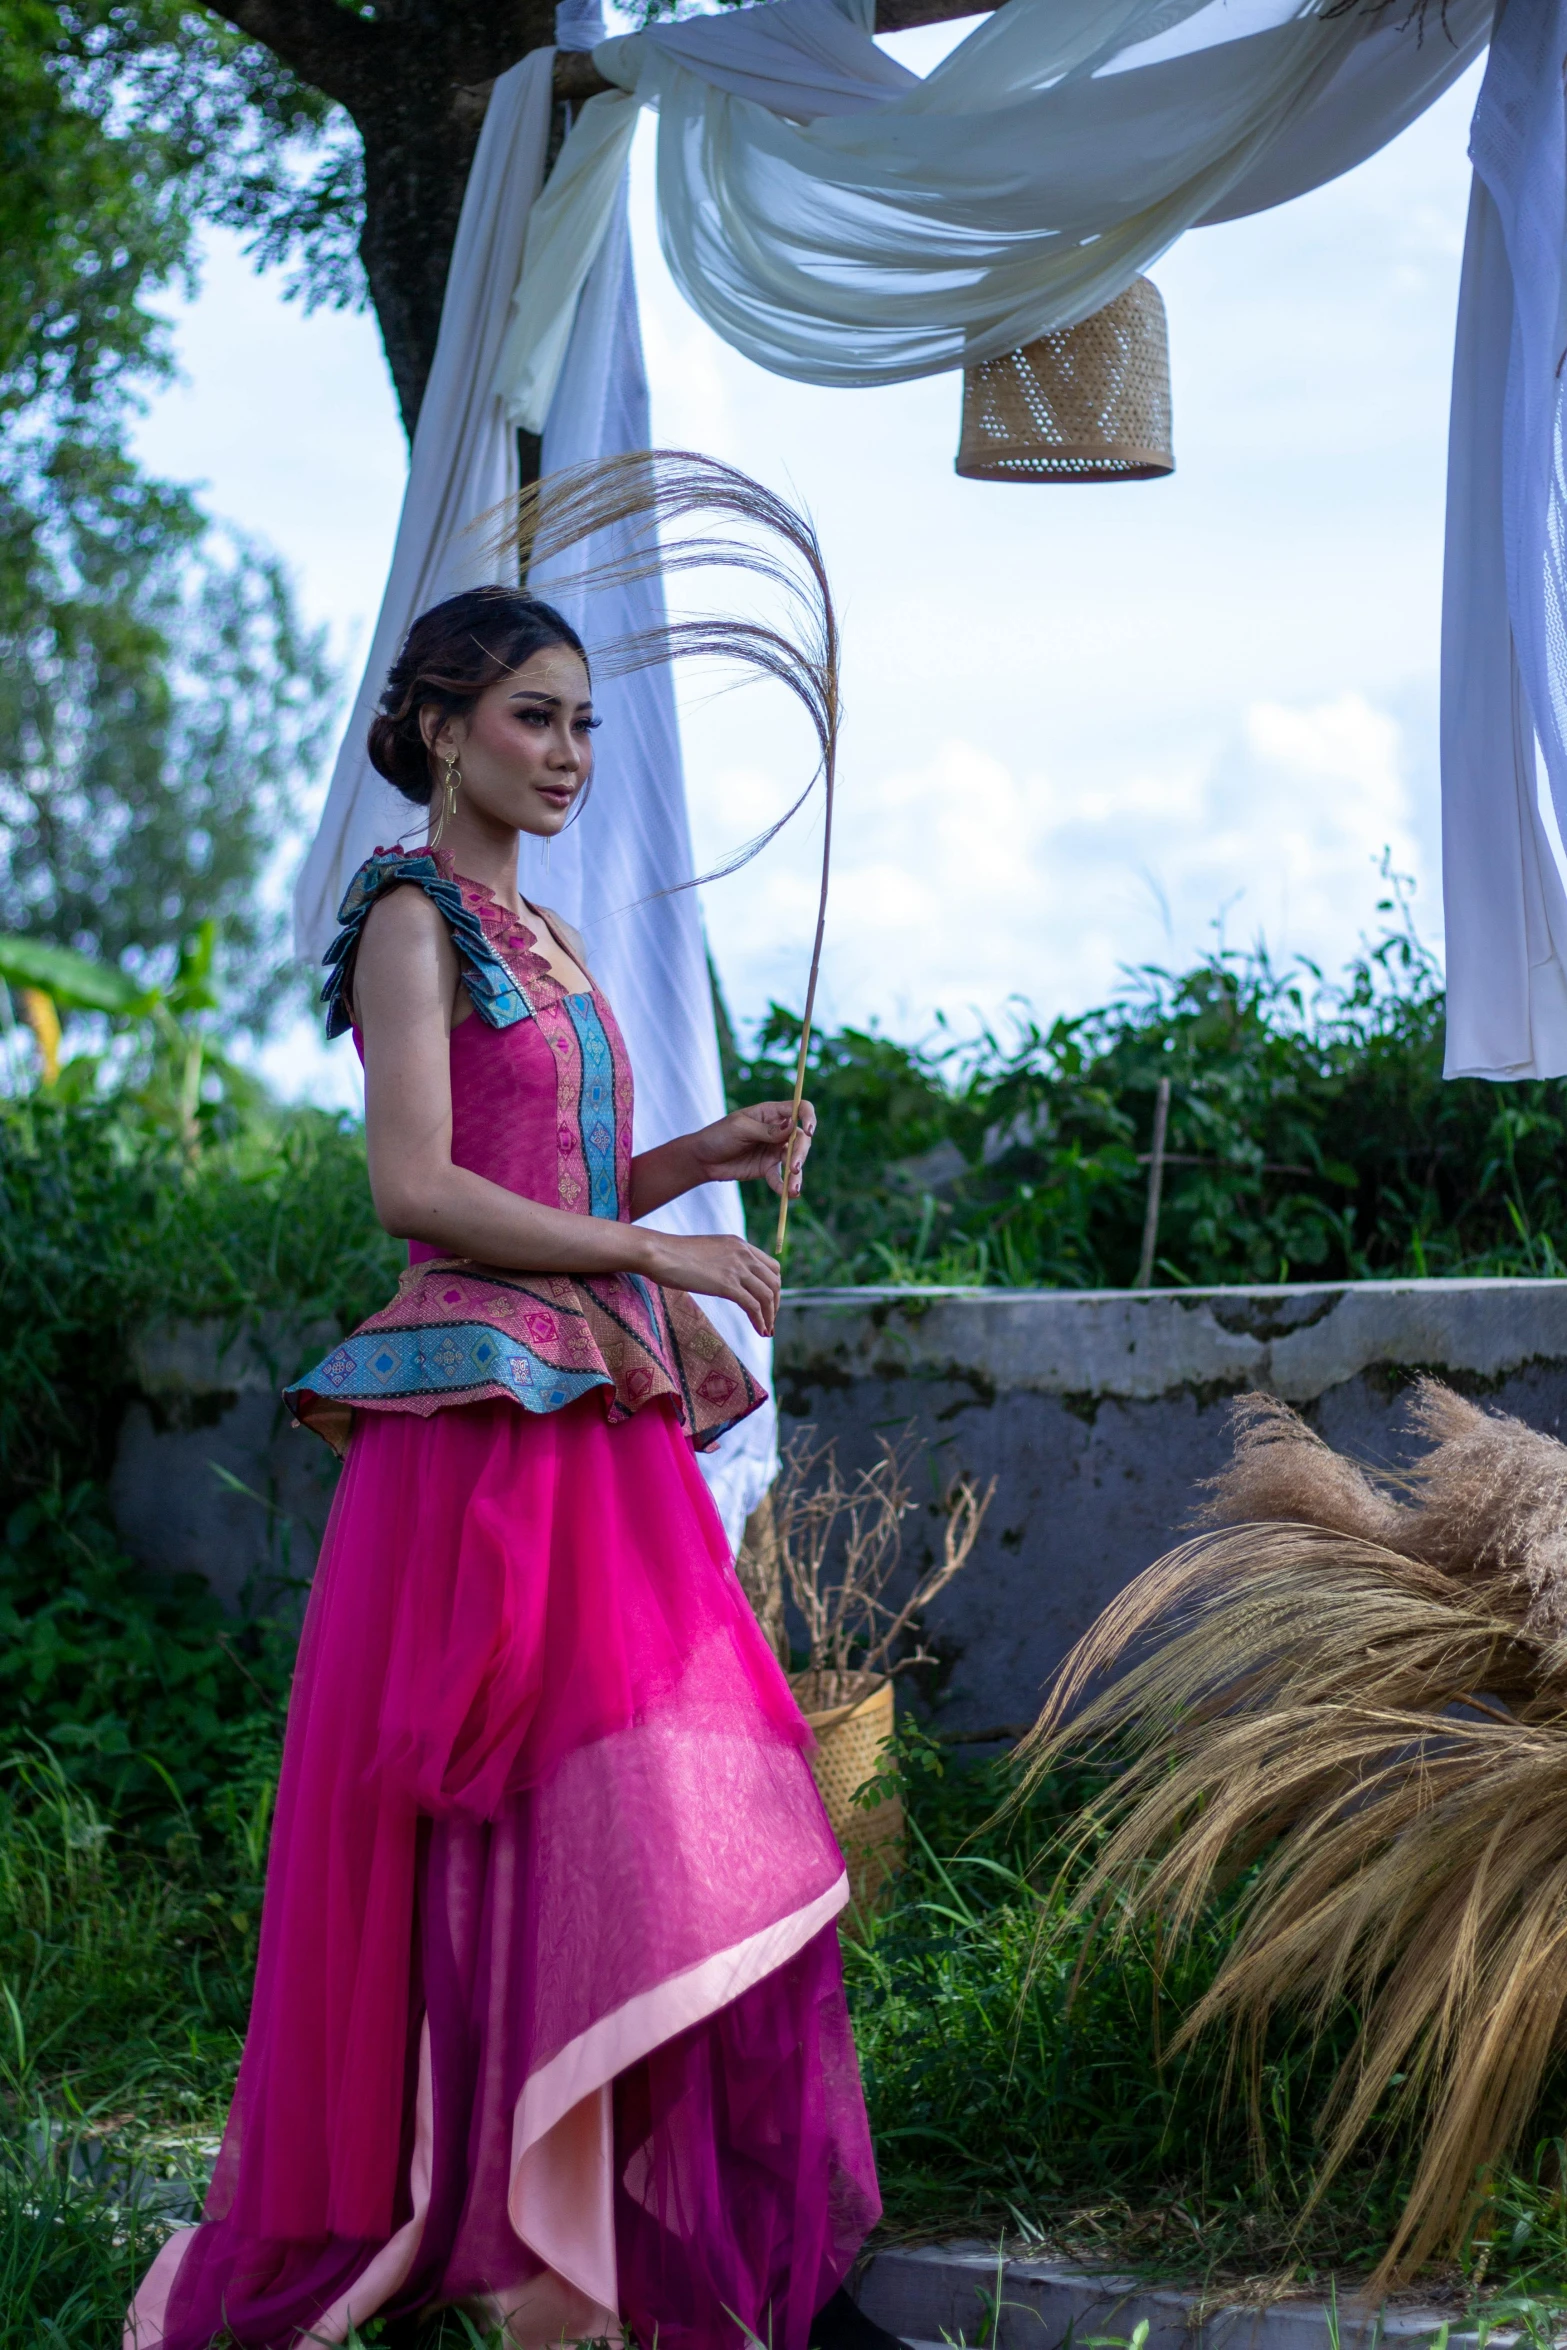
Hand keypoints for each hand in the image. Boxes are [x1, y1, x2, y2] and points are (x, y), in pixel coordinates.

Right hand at [638, 1230, 783, 1335]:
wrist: (658, 1252)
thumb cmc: (673, 1254)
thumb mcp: (707, 1252)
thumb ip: (722, 1261)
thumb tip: (724, 1278)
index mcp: (739, 1245)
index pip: (771, 1267)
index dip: (774, 1287)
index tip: (768, 1304)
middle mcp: (743, 1254)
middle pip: (774, 1282)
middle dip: (775, 1304)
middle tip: (769, 1321)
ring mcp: (736, 1269)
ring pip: (767, 1296)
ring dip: (769, 1316)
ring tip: (766, 1330)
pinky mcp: (727, 1285)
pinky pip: (753, 1306)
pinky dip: (760, 1321)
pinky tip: (759, 1331)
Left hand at [687, 1100, 815, 1198]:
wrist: (702, 1159)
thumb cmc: (718, 1136)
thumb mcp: (740, 1128)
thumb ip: (767, 1130)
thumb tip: (793, 1126)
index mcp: (771, 1113)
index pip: (799, 1109)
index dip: (808, 1117)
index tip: (809, 1131)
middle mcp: (778, 1131)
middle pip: (800, 1139)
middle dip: (801, 1153)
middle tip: (795, 1167)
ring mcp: (774, 1150)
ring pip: (794, 1159)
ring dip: (796, 1174)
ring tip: (793, 1189)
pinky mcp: (768, 1168)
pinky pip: (780, 1177)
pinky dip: (783, 1185)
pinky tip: (785, 1194)